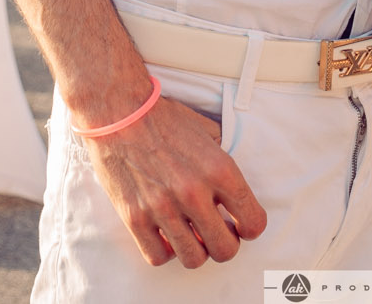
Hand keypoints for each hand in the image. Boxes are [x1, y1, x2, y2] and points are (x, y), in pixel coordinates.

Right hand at [85, 94, 267, 268]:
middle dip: (226, 244)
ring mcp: (163, 208)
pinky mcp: (134, 218)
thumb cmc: (163, 119)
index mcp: (219, 169)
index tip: (241, 225)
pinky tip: (166, 234)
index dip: (250, 228)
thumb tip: (234, 186)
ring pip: (194, 259)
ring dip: (196, 250)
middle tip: (216, 232)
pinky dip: (165, 251)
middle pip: (225, 249)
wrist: (119, 112)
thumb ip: (224, 160)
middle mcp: (193, 192)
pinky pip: (158, 256)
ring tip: (191, 234)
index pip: (253, 221)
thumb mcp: (207, 131)